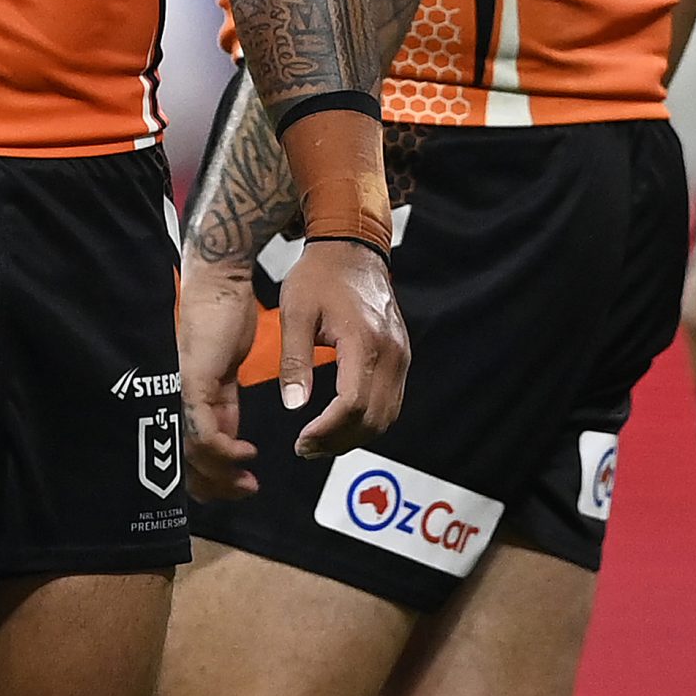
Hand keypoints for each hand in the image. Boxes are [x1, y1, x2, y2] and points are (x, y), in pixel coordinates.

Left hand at [178, 254, 264, 500]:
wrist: (223, 287)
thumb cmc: (225, 324)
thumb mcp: (227, 378)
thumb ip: (224, 410)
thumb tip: (230, 442)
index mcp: (182, 403)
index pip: (185, 456)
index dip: (208, 480)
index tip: (235, 488)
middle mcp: (174, 401)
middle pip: (185, 463)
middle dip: (215, 486)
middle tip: (244, 491)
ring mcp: (180, 393)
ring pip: (193, 454)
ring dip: (223, 473)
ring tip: (248, 479)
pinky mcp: (192, 382)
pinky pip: (203, 431)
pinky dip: (225, 450)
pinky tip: (246, 452)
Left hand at [279, 240, 409, 459]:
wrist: (351, 247)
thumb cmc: (319, 276)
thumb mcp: (295, 312)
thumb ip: (295, 361)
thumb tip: (294, 406)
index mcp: (363, 340)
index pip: (352, 404)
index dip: (327, 431)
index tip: (301, 441)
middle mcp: (390, 352)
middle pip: (373, 418)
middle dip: (339, 441)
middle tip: (306, 448)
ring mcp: (400, 354)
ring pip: (386, 416)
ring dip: (355, 436)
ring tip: (319, 440)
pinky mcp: (401, 355)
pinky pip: (391, 401)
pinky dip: (368, 420)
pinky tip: (340, 421)